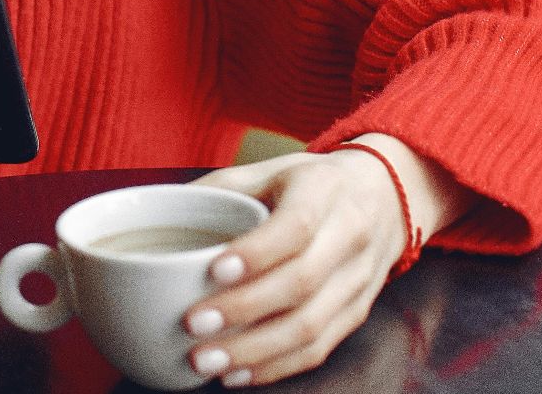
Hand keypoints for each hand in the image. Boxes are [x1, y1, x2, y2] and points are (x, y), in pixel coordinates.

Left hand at [181, 136, 465, 386]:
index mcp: (324, 190)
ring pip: (312, 325)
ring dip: (256, 351)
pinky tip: (238, 373)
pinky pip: (319, 349)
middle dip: (244, 309)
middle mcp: (349, 236)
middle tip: (194, 325)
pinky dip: (276, 367)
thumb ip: (217, 188)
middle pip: (302, 282)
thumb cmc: (310, 184)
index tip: (213, 270)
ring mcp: (358, 280)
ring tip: (207, 361)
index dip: (257, 252)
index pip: (296, 226)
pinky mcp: (356, 313)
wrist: (384, 198)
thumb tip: (157, 210)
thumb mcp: (269, 169)